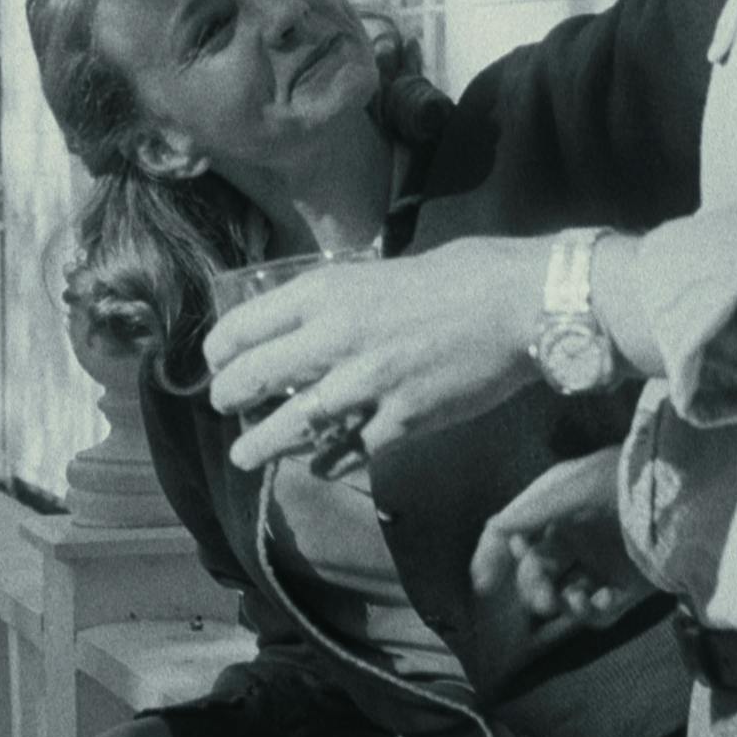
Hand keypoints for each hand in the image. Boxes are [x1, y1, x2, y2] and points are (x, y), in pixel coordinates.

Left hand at [205, 237, 548, 470]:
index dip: (221, 350)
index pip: (245, 325)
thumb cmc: (462, 276)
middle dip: (230, 396)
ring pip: (294, 424)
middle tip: (223, 405)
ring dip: (262, 444)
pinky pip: (350, 450)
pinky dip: (328, 460)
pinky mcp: (401, 420)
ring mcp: (367, 384)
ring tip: (243, 457)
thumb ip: (344, 301)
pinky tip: (317, 465)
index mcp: (327, 293)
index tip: (215, 362)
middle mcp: (336, 338)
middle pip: (257, 377)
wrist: (520, 304)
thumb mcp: (381, 271)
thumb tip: (318, 322)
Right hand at [467, 449, 649, 626]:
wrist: (682, 493)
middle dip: (533, 587)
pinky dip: (591, 612)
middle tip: (543, 598)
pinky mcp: (629, 587)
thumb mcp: (573, 485)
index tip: (486, 582)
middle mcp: (578, 538)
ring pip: (566, 595)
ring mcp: (603, 564)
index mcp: (559, 512)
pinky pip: (599, 611)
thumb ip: (532, 508)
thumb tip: (494, 526)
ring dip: (562, 602)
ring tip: (573, 599)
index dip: (500, 559)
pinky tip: (598, 600)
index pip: (518, 539)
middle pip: (539, 573)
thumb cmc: (623, 480)